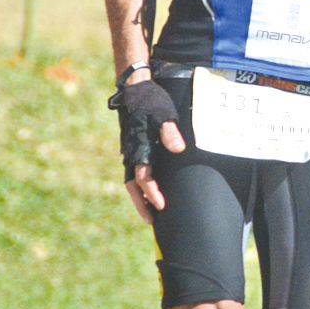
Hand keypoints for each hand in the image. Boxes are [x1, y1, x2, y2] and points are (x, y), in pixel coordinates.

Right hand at [107, 80, 185, 220]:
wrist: (134, 88)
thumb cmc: (151, 100)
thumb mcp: (163, 112)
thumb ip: (170, 131)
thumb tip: (178, 148)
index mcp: (139, 147)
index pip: (143, 178)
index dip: (152, 193)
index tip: (161, 206)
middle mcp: (132, 152)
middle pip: (133, 186)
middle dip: (142, 204)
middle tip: (151, 221)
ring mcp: (131, 150)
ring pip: (131, 180)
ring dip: (140, 196)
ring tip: (150, 211)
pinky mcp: (134, 147)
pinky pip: (134, 171)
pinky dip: (140, 185)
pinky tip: (150, 190)